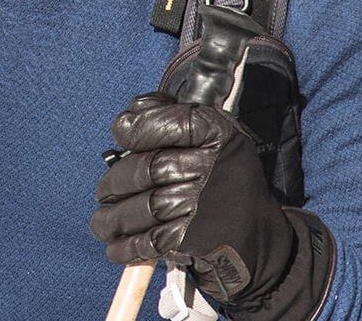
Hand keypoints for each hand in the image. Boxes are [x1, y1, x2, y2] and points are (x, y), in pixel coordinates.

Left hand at [90, 93, 333, 317]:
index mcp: (217, 134)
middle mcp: (213, 165)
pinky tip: (116, 246)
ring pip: (143, 206)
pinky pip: (147, 240)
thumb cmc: (224, 183)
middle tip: (105, 192)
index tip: (121, 131)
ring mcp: (203, 203)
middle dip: (116, 182)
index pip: (169, 121)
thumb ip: (173, 118)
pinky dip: (126, 246)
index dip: (138, 127)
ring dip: (113, 218)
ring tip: (102, 223)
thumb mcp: (213, 140)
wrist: (259, 240)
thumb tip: (131, 114)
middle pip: (148, 167)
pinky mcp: (193, 238)